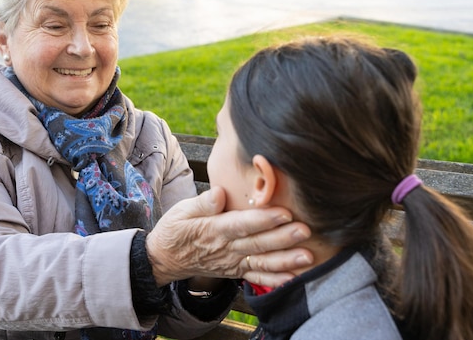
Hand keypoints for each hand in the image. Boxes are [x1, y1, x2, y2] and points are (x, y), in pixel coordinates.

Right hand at [147, 187, 312, 287]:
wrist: (165, 258)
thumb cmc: (175, 229)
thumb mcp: (181, 210)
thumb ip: (202, 202)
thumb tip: (220, 192)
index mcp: (212, 230)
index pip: (240, 224)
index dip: (262, 220)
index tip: (283, 212)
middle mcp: (225, 248)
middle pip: (257, 244)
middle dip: (283, 238)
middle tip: (305, 230)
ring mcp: (232, 262)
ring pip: (262, 262)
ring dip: (286, 260)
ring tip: (307, 256)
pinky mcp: (235, 271)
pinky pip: (257, 277)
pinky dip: (275, 280)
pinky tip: (294, 278)